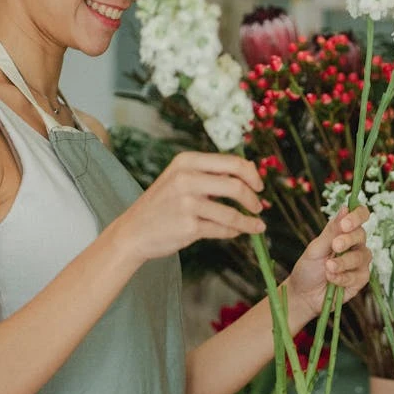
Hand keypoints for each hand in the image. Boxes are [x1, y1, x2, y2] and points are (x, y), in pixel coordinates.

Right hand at [109, 151, 264, 263]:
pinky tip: (237, 232)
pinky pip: (222, 229)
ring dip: (249, 221)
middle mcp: (186, 179)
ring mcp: (187, 203)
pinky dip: (234, 232)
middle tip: (259, 207)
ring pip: (232, 213)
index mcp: (187, 161)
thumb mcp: (180, 178)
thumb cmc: (163, 204)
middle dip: (253, 198)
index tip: (259, 185)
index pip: (232, 162)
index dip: (252, 175)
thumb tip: (251, 171)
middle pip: (236, 186)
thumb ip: (211, 173)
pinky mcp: (188, 226)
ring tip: (257, 226)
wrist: (133, 231)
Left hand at [285, 206, 371, 325]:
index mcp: (344, 231)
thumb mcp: (315, 248)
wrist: (303, 294)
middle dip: (348, 240)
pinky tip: (331, 279)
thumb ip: (331, 231)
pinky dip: (343, 277)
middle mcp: (355, 244)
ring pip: (361, 256)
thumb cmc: (308, 268)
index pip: (360, 215)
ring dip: (343, 262)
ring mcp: (359, 262)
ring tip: (327, 267)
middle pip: (362, 235)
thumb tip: (345, 208)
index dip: (357, 216)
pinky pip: (358, 276)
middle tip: (334, 246)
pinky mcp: (360, 280)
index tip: (345, 224)